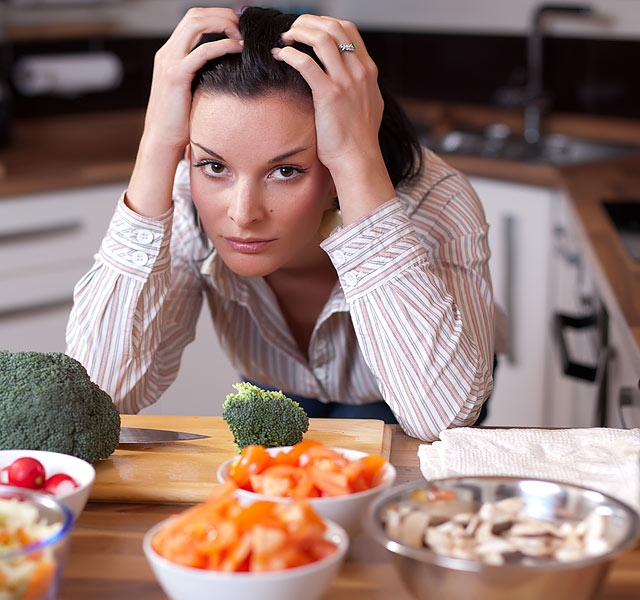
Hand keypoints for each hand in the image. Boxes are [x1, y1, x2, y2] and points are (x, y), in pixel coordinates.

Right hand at [145, 7, 241, 152]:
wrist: (162, 140)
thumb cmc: (180, 121)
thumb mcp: (192, 91)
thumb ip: (203, 75)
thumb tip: (227, 70)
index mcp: (170, 54)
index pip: (193, 20)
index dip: (216, 17)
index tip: (238, 28)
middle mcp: (167, 52)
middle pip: (195, 15)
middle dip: (222, 15)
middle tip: (243, 26)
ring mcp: (169, 61)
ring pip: (196, 24)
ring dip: (223, 23)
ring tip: (241, 34)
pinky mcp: (176, 75)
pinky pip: (202, 51)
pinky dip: (223, 45)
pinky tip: (238, 48)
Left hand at [272, 15, 395, 220]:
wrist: (358, 159)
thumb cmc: (358, 138)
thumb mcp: (368, 104)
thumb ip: (359, 85)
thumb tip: (349, 75)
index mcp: (368, 70)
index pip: (348, 29)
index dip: (324, 22)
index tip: (307, 28)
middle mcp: (359, 71)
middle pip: (333, 27)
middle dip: (308, 22)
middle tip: (291, 30)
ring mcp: (346, 82)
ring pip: (321, 38)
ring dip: (298, 33)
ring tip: (284, 39)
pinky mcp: (329, 95)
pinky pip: (306, 63)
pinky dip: (290, 55)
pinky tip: (280, 56)